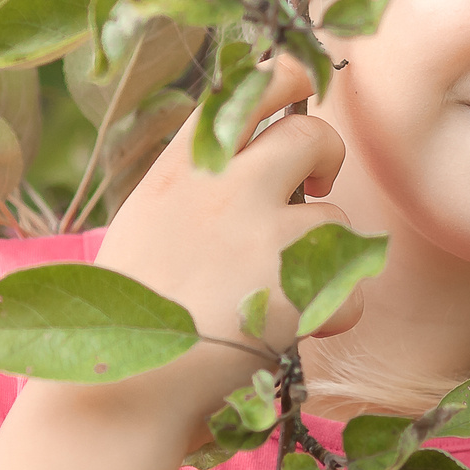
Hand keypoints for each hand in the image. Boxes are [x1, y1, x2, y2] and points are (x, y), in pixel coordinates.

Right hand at [96, 56, 367, 415]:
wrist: (119, 388)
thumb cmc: (125, 314)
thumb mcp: (147, 222)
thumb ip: (199, 185)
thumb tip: (256, 155)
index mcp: (182, 166)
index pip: (254, 87)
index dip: (291, 80)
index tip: (305, 90)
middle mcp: (227, 187)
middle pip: (313, 135)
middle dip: (326, 157)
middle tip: (315, 186)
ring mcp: (265, 235)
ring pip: (336, 218)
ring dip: (321, 254)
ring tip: (277, 288)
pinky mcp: (297, 289)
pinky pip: (349, 286)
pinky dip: (334, 312)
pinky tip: (294, 332)